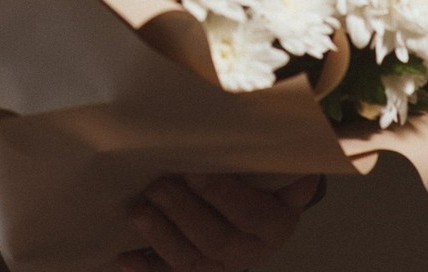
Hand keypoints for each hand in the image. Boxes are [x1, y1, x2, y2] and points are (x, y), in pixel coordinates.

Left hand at [119, 174, 321, 271]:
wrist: (254, 208)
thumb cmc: (258, 177)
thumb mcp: (273, 168)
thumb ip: (280, 168)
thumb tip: (304, 176)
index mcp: (274, 224)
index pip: (250, 214)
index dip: (223, 196)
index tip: (196, 172)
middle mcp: (248, 253)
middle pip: (216, 240)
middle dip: (184, 212)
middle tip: (158, 186)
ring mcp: (219, 267)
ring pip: (189, 262)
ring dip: (160, 237)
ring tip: (137, 210)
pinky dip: (144, 269)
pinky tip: (123, 258)